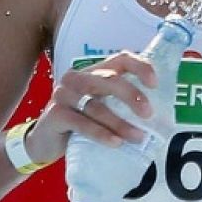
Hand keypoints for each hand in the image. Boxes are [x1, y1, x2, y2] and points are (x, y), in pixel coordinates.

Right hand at [24, 51, 156, 164]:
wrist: (43, 143)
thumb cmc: (79, 124)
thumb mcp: (100, 108)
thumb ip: (120, 105)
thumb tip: (159, 117)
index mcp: (93, 72)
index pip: (120, 58)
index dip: (140, 67)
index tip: (155, 84)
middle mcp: (77, 78)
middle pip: (109, 80)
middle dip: (132, 96)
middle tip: (149, 114)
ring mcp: (64, 95)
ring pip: (97, 106)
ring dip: (120, 123)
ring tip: (138, 138)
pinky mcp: (56, 114)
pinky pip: (82, 123)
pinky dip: (101, 133)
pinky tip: (115, 143)